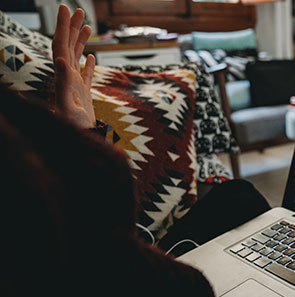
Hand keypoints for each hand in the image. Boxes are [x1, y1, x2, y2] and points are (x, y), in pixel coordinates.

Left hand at [52, 5, 95, 128]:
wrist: (79, 145)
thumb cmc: (73, 130)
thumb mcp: (67, 107)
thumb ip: (63, 84)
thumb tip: (61, 59)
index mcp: (63, 77)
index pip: (60, 46)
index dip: (62, 27)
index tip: (64, 9)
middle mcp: (67, 78)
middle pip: (67, 47)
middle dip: (71, 27)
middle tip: (77, 10)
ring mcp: (76, 86)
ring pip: (77, 58)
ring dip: (80, 41)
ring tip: (87, 26)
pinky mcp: (84, 96)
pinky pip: (87, 76)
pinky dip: (90, 64)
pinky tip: (94, 56)